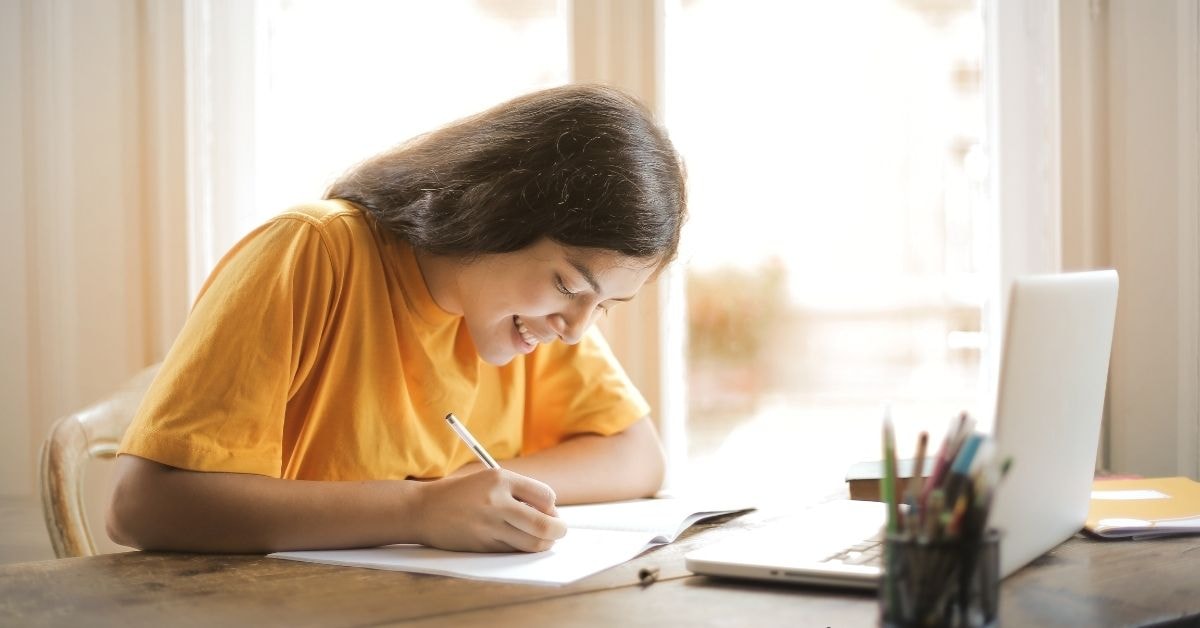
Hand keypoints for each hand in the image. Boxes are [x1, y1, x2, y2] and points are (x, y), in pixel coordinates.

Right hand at [413, 468, 566, 552]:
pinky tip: (518, 542)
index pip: (546, 496)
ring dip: (544, 543)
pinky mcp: (482, 545)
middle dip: (558, 530)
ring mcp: (489, 526)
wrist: (423, 509)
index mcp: (500, 479)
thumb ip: (519, 492)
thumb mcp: (489, 480)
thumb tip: (551, 514)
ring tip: (542, 539)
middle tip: (559, 531)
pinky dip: (522, 549)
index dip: (552, 506)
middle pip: (544, 524)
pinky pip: (514, 551)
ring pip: (532, 543)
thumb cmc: (461, 494)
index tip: (549, 511)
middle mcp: (496, 502)